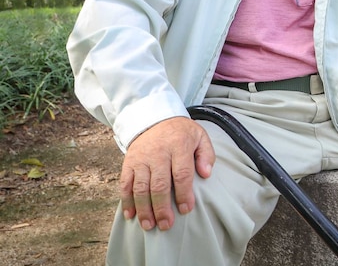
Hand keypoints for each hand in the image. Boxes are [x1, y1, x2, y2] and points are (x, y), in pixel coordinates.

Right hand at [119, 116, 214, 231]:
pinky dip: (126, 201)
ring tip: (149, 225)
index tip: (186, 209)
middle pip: (159, 184)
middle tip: (166, 225)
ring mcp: (141, 159)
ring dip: (144, 209)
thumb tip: (206, 174)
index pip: (181, 173)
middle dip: (162, 207)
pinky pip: (125, 183)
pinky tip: (130, 215)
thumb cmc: (181, 133)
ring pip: (141, 187)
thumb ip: (206, 154)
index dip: (183, 194)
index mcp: (179, 146)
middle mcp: (158, 153)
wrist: (154, 119)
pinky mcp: (129, 163)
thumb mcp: (200, 136)